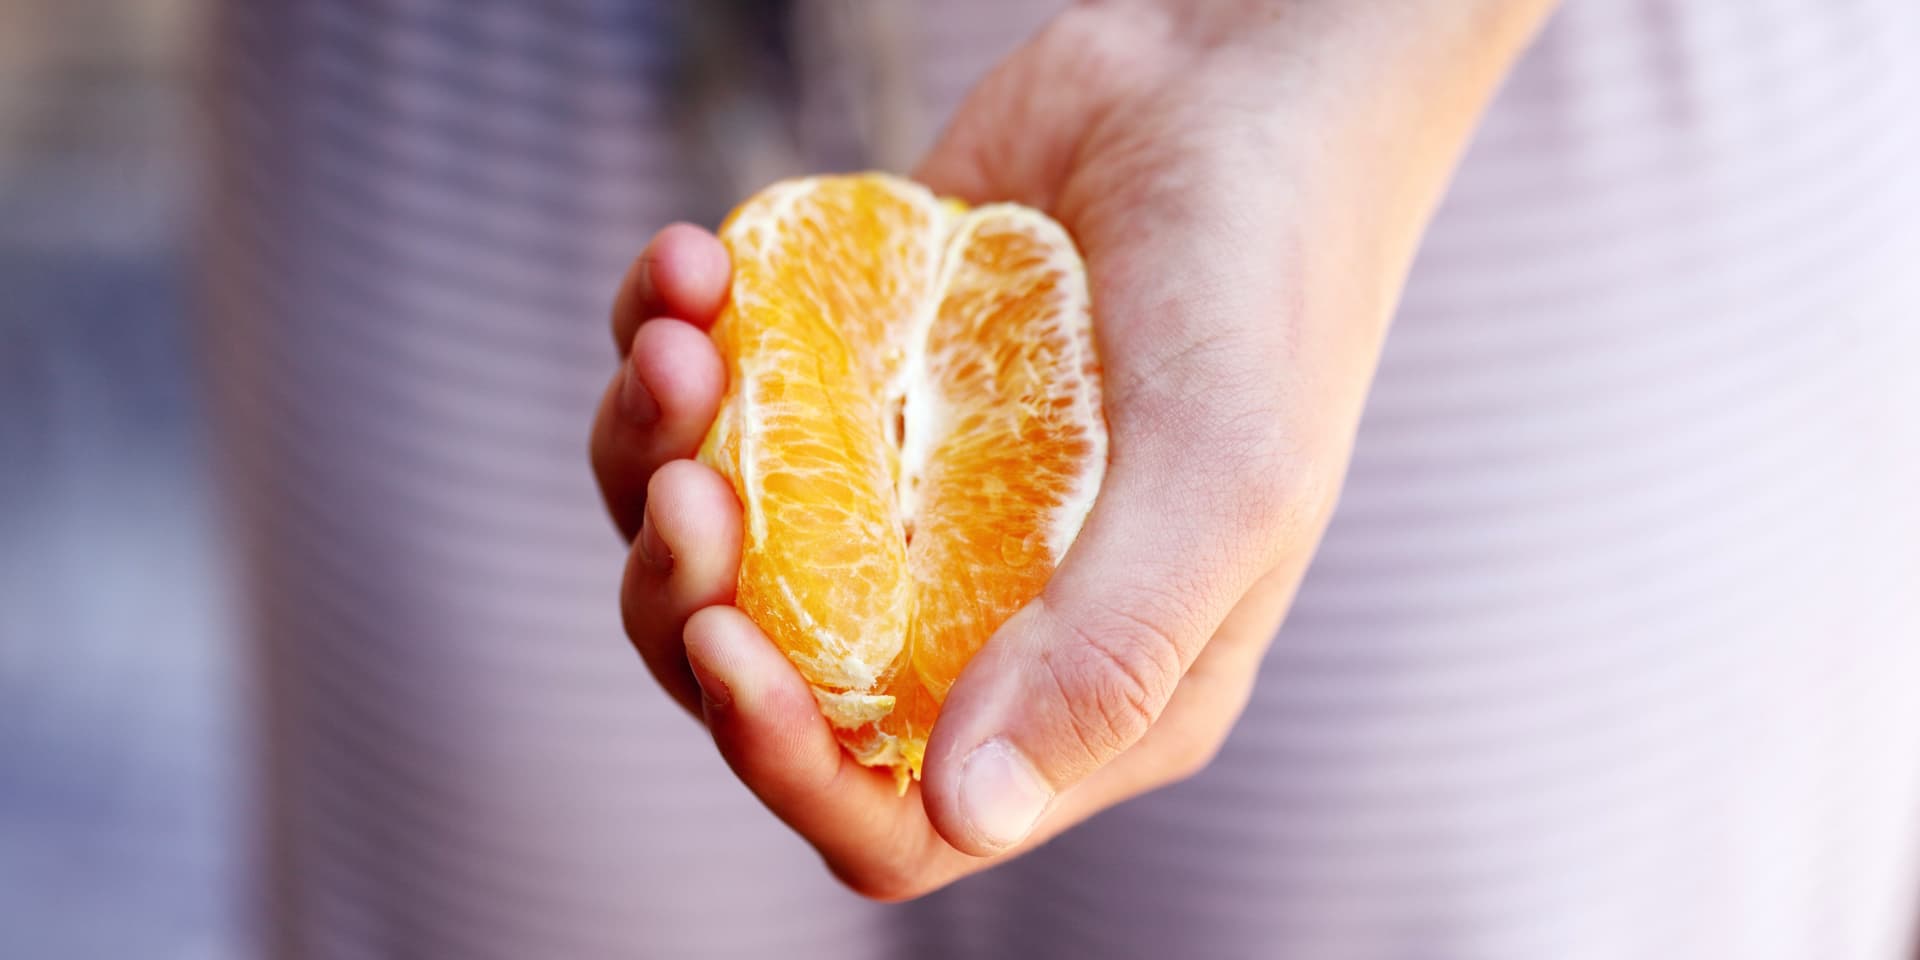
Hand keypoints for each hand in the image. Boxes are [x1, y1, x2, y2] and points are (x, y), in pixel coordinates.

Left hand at [591, 0, 1553, 898]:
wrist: (1229, 82)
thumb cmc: (1266, 284)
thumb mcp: (1227, 482)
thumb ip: (1108, 655)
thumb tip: (968, 811)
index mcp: (1084, 689)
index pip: (898, 816)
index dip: (787, 762)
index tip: (727, 635)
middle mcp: (977, 614)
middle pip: (770, 685)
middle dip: (690, 595)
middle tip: (691, 468)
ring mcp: (903, 499)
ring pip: (711, 547)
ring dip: (653, 451)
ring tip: (689, 334)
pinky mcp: (848, 386)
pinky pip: (707, 411)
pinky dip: (664, 344)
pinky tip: (697, 265)